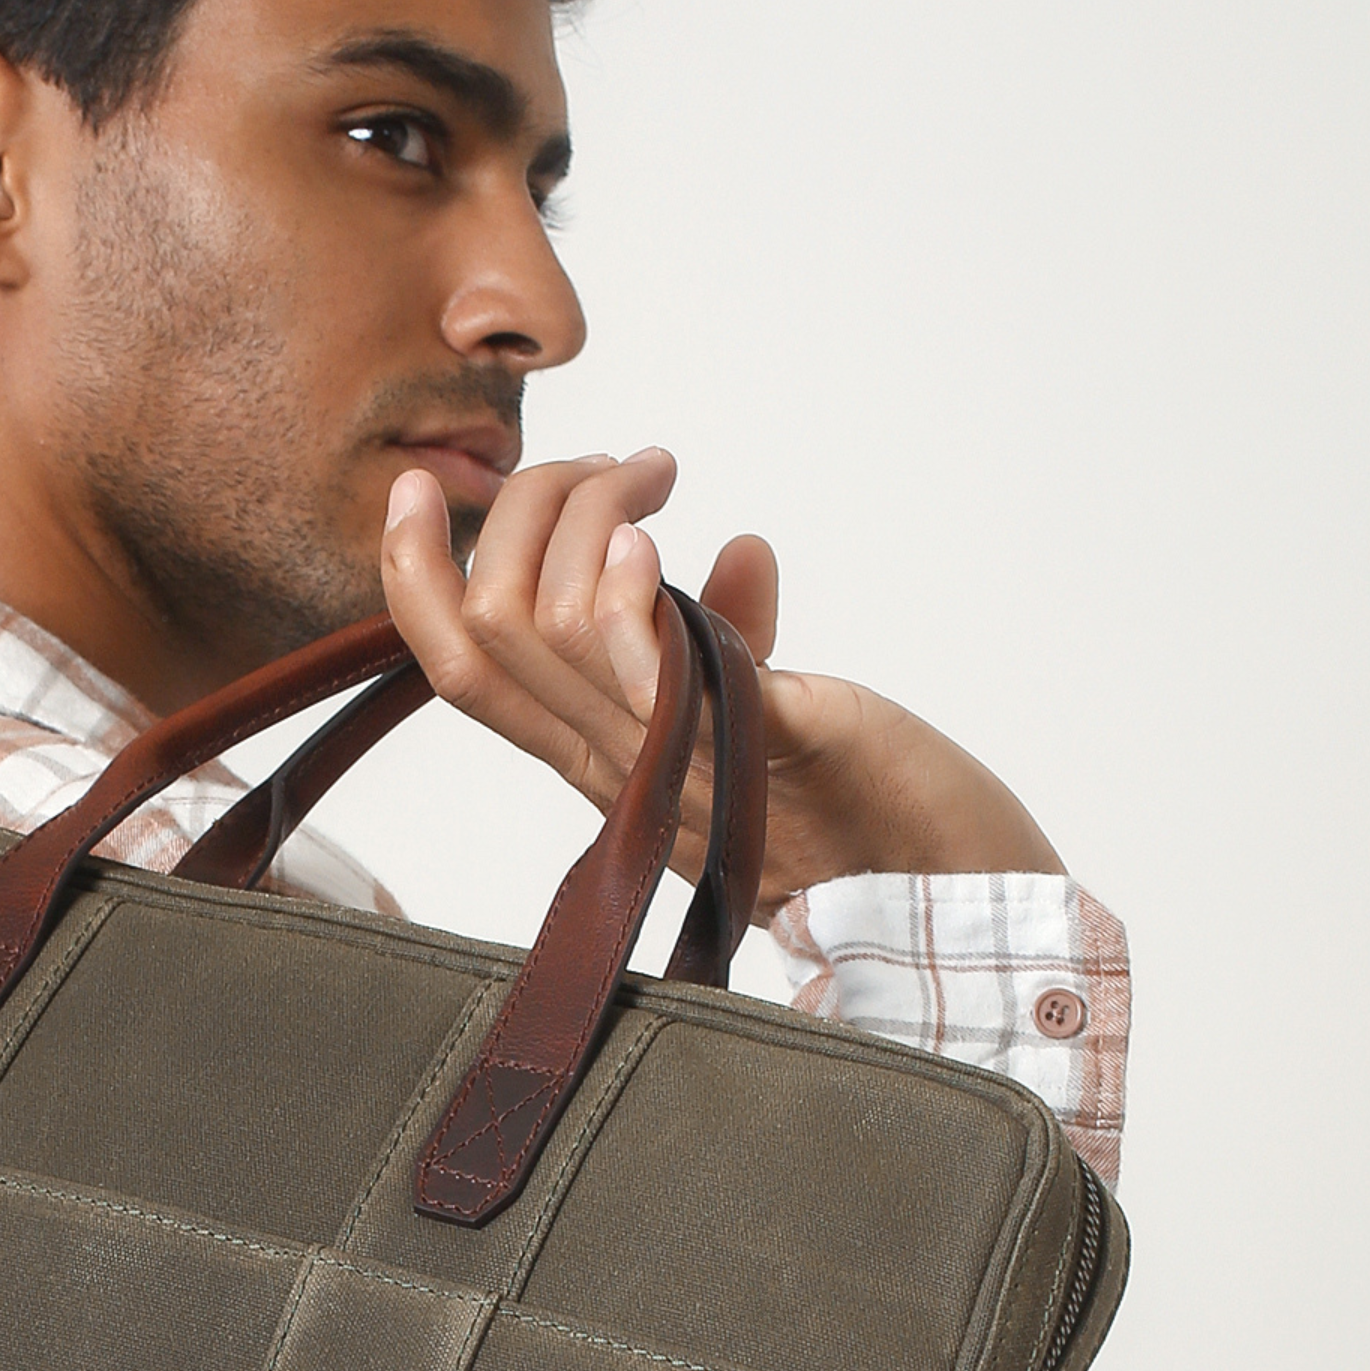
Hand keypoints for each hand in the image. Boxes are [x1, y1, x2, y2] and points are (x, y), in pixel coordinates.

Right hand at [379, 451, 1063, 915]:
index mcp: (603, 759)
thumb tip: (741, 549)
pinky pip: (661, 685)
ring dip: (594, 514)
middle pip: (492, 624)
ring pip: (552, 626)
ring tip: (659, 477)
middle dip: (528, 505)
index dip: (411, 577)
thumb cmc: (871, 812)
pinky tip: (661, 545)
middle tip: (618, 468)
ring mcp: (686, 761)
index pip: (461, 672)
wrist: (958, 902)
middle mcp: (624, 767)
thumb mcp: (764, 722)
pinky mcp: (775, 752)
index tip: (418, 487)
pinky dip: (636, 604)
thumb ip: (729, 646)